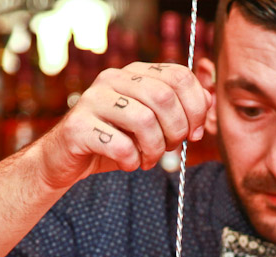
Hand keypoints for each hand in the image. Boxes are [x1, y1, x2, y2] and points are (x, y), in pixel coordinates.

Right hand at [36, 62, 212, 190]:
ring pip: (143, 120)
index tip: (195, 133)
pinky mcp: (78, 127)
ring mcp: (92, 100)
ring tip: (147, 159)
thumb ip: (180, 110)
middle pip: (164, 97)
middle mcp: (112, 79)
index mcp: (134, 74)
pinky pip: (119, 145)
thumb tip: (209, 100)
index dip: (196, 107)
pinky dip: (131, 161)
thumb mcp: (151, 125)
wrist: (65, 159)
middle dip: (176, 130)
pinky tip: (128, 164)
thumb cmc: (113, 141)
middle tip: (169, 148)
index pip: (179, 76)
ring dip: (154, 149)